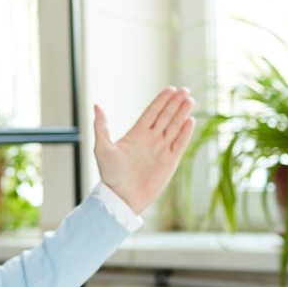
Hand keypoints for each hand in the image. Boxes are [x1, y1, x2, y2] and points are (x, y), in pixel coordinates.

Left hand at [93, 87, 195, 213]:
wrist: (122, 197)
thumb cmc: (110, 175)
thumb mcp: (102, 148)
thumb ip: (101, 126)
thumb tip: (96, 106)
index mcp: (136, 134)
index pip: (152, 112)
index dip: (161, 101)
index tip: (170, 89)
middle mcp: (150, 139)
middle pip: (166, 116)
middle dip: (175, 103)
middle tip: (185, 89)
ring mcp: (161, 149)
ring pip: (174, 127)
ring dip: (182, 113)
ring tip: (189, 99)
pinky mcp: (170, 162)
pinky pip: (179, 143)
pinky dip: (185, 132)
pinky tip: (191, 120)